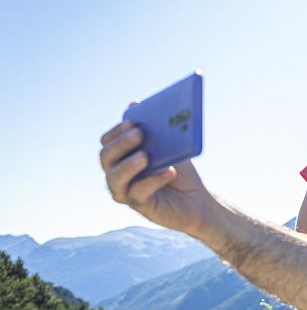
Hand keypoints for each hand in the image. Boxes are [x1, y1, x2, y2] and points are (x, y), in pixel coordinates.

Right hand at [99, 121, 214, 236]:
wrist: (198, 199)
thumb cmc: (181, 171)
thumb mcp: (170, 147)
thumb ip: (154, 129)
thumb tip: (135, 104)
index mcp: (122, 156)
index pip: (107, 141)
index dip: (117, 131)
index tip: (132, 122)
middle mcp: (118, 173)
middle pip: (106, 157)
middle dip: (121, 144)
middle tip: (140, 134)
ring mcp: (126, 191)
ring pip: (114, 178)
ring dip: (128, 165)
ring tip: (145, 156)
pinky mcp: (140, 205)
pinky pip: (138, 193)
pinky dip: (153, 180)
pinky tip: (168, 171)